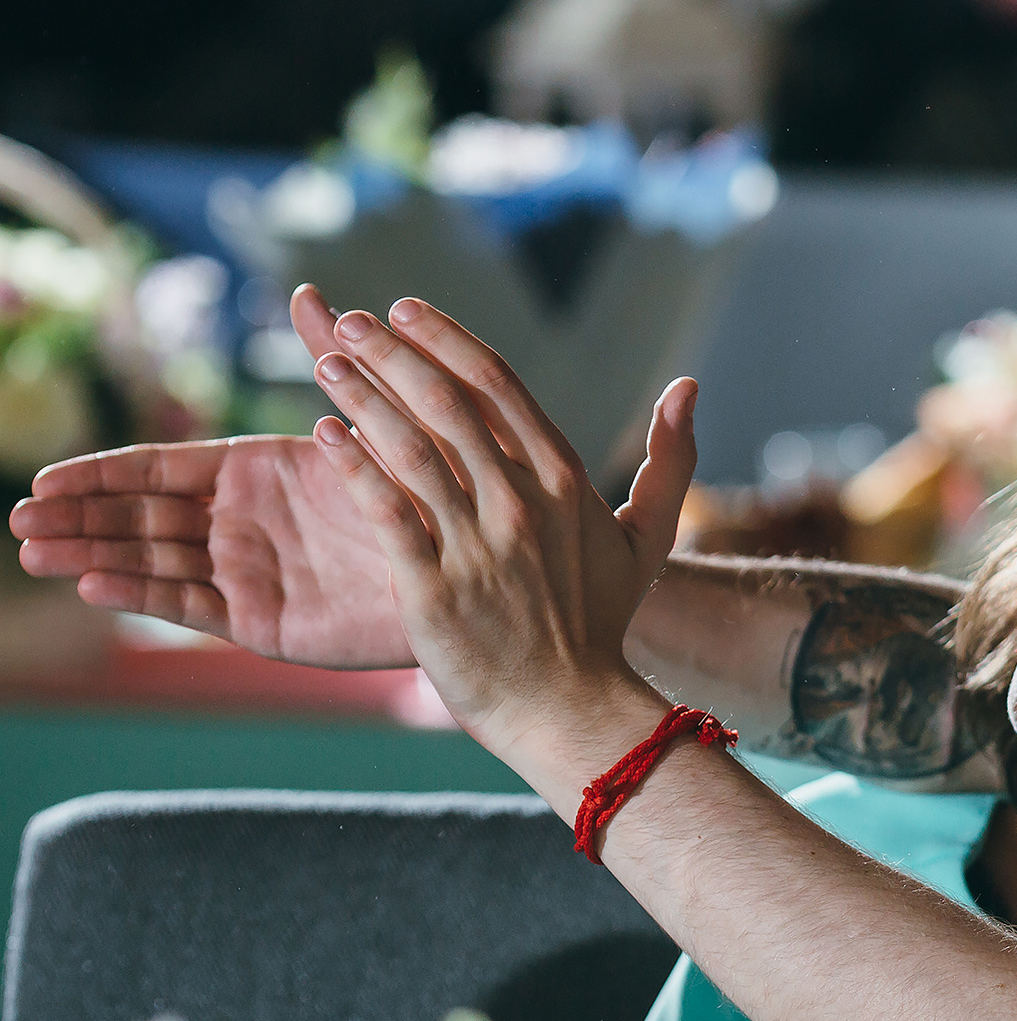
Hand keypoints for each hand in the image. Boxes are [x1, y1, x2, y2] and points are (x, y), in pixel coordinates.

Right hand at [8, 286, 426, 665]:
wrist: (463, 568)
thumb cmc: (417, 493)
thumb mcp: (371, 424)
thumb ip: (331, 359)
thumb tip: (306, 292)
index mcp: (249, 473)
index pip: (155, 471)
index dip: (99, 474)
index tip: (44, 478)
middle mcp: (236, 522)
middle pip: (137, 518)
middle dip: (78, 518)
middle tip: (18, 520)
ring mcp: (244, 571)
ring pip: (152, 560)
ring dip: (93, 556)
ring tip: (35, 551)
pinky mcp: (262, 620)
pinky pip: (193, 604)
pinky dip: (145, 594)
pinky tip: (95, 586)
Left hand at [307, 297, 695, 757]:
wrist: (570, 709)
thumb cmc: (600, 625)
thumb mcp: (647, 540)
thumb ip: (671, 461)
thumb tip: (688, 387)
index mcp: (565, 482)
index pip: (499, 387)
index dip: (447, 339)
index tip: (407, 311)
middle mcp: (522, 503)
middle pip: (448, 404)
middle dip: (393, 353)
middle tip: (351, 323)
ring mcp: (478, 545)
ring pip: (412, 449)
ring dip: (364, 397)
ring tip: (325, 364)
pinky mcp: (434, 587)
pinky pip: (386, 511)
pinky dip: (353, 467)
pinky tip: (324, 436)